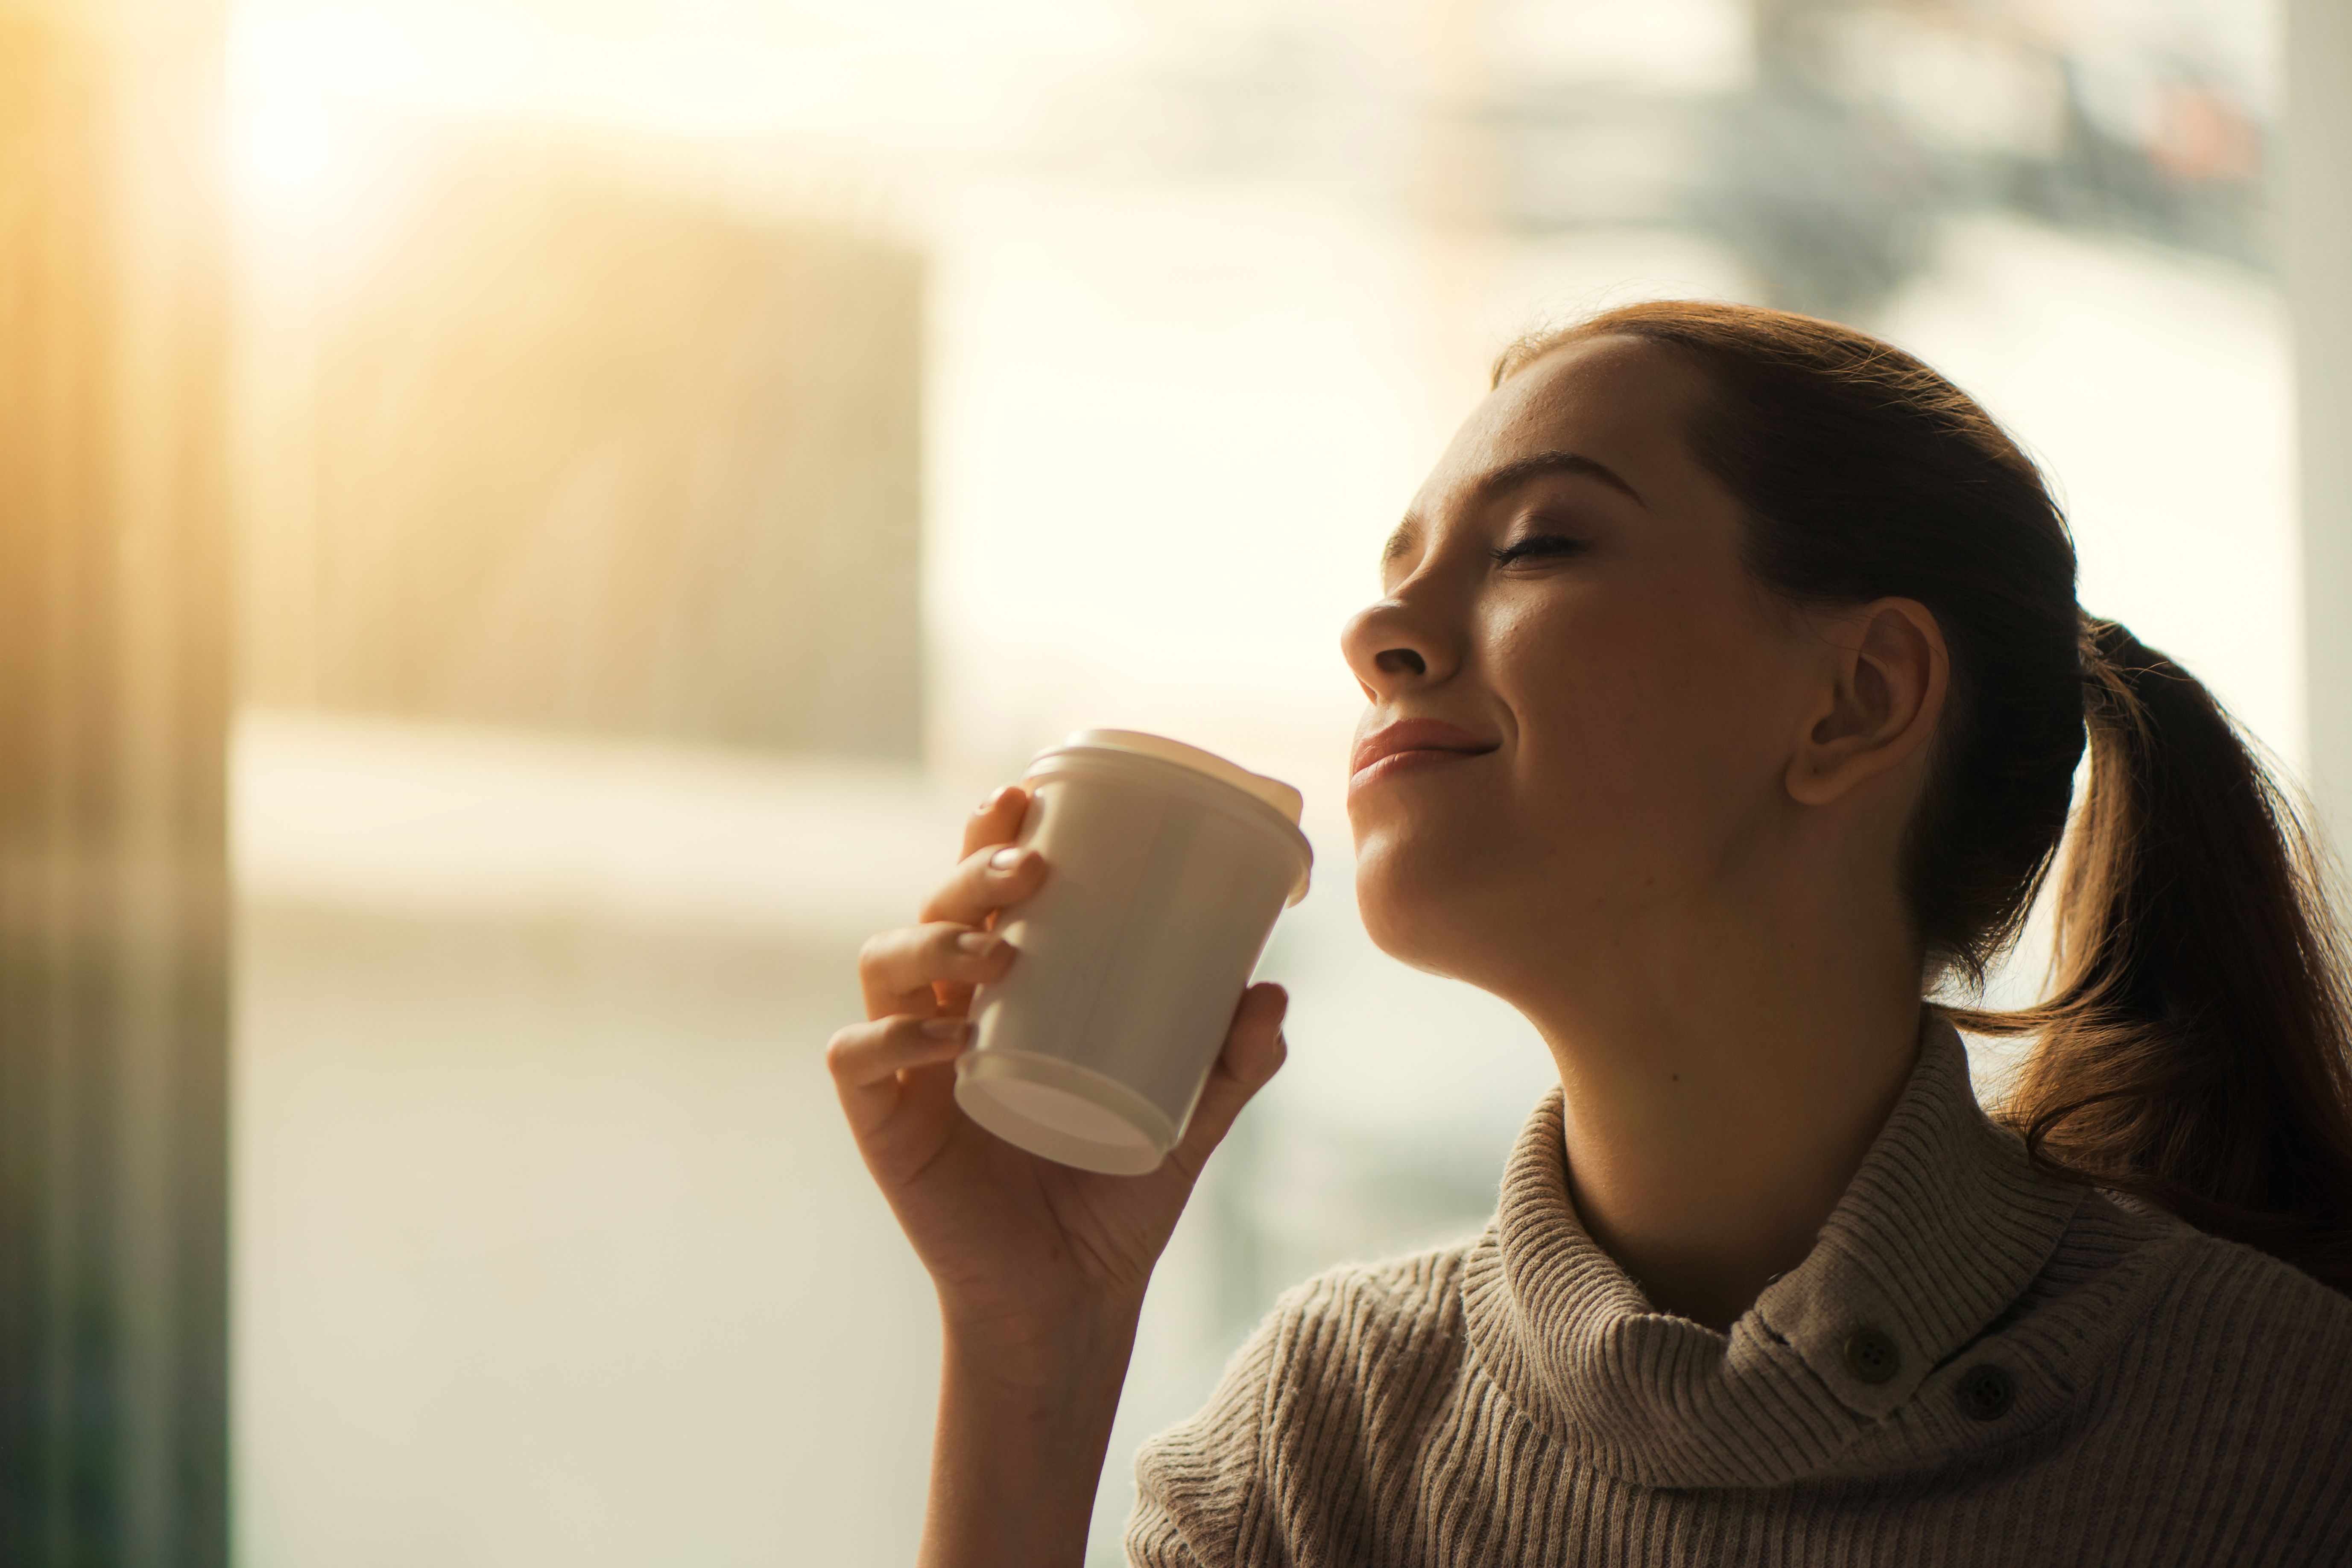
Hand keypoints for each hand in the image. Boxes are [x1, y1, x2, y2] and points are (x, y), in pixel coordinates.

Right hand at [826, 784, 1288, 1347]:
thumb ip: (1233, 1060)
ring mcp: (906, 1065)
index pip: (983, 892)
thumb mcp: (1190, 1116)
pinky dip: (891, 1038)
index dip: (989, 835)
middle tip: (1027, 872)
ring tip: (996, 955)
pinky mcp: (882, 1123)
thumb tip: (1272, 991)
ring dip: (932, 942)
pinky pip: (856, 1058)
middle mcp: (945, 1011)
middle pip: (933, 909)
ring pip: (883, 965)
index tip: (1025, 797)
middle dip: (968, 874)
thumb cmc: (1116, 1195)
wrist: (1074, 1298)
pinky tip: (943, 1039)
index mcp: (1005, 992)